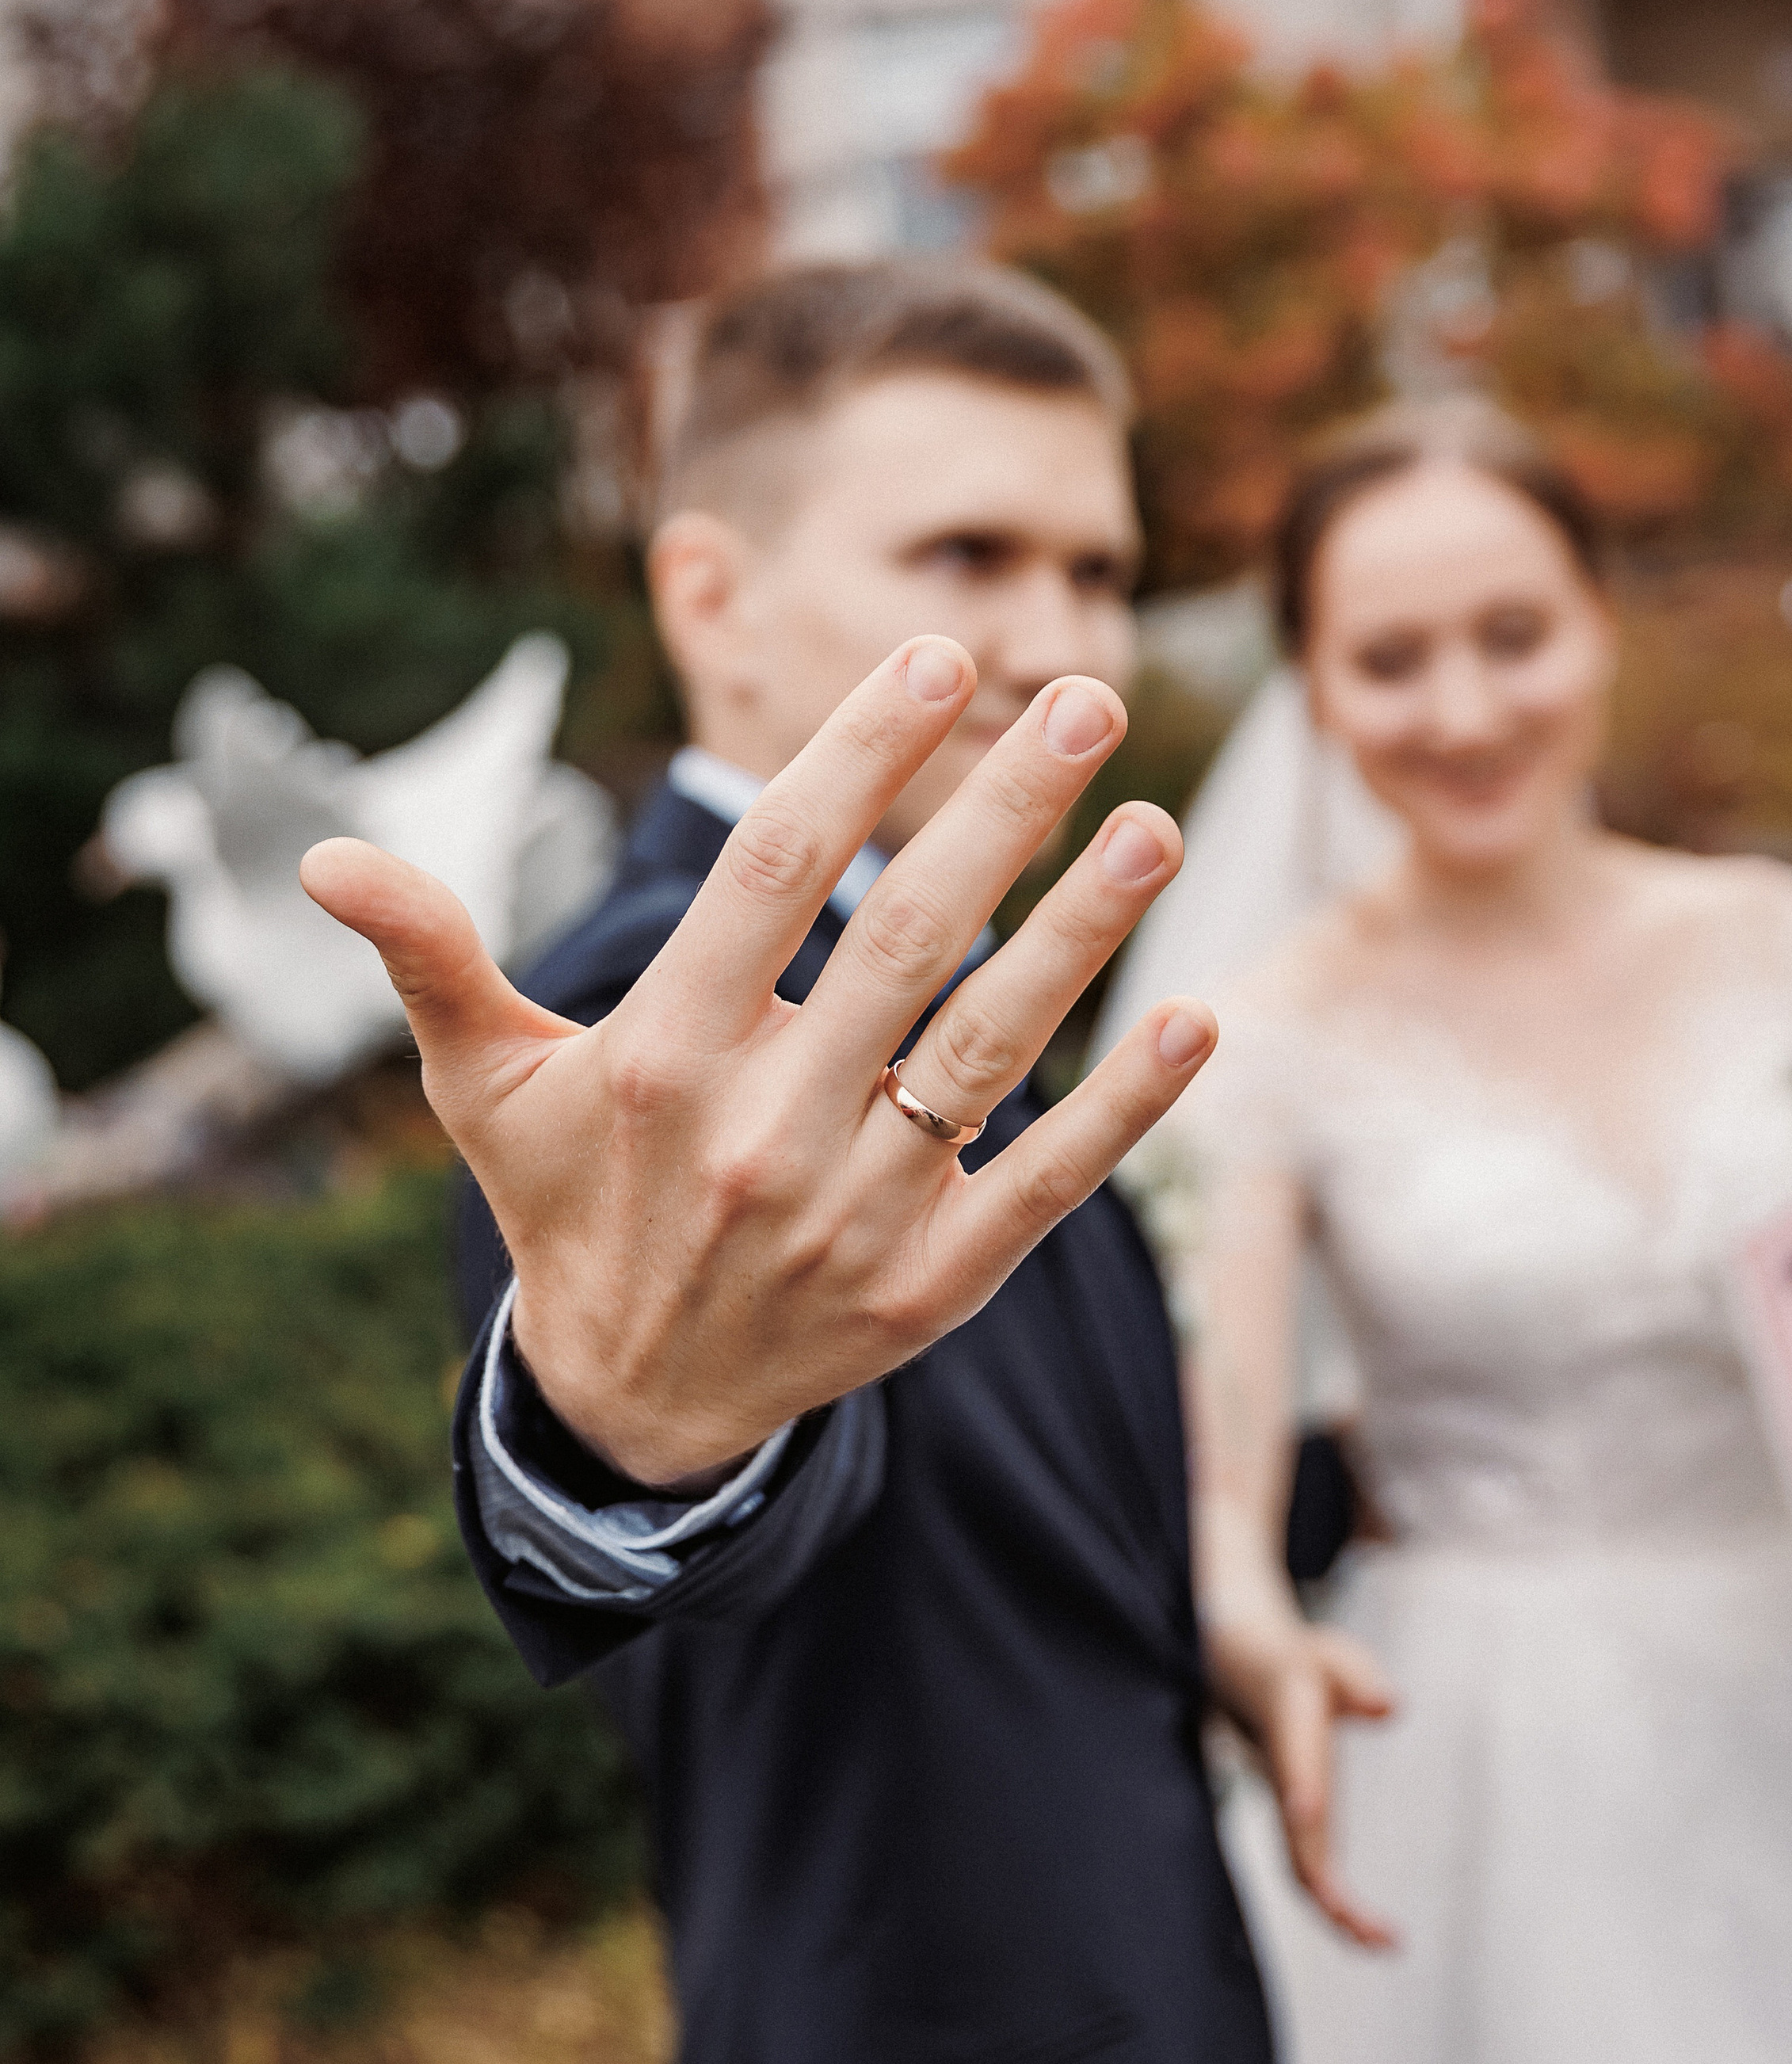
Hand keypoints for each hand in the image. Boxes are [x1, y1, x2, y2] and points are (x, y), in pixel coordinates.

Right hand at [300, 639, 1215, 1484]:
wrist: (636, 1405)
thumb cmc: (570, 1201)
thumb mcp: (484, 1084)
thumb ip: (431, 955)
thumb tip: (325, 854)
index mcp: (659, 1061)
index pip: (777, 878)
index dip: (860, 758)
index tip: (939, 658)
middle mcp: (762, 1136)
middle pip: (903, 946)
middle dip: (1000, 813)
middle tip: (1087, 699)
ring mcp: (856, 1217)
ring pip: (987, 1055)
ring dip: (1080, 938)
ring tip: (1155, 823)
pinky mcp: (933, 1290)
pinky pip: (1045, 1184)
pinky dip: (1123, 1106)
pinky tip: (1194, 1014)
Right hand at [1199, 1568, 1398, 1948]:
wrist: (1253, 1678)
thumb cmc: (1301, 1667)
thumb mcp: (1331, 1658)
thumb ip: (1356, 1679)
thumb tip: (1389, 1706)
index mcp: (1291, 1734)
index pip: (1294, 1766)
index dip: (1301, 1790)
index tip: (1307, 1810)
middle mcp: (1287, 1783)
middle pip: (1297, 1844)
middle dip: (1328, 1892)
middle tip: (1373, 1932)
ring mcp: (1293, 1810)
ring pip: (1305, 1873)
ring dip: (1339, 1914)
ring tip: (1385, 1943)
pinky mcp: (1304, 1824)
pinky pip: (1317, 1874)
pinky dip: (1342, 1909)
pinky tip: (1377, 1933)